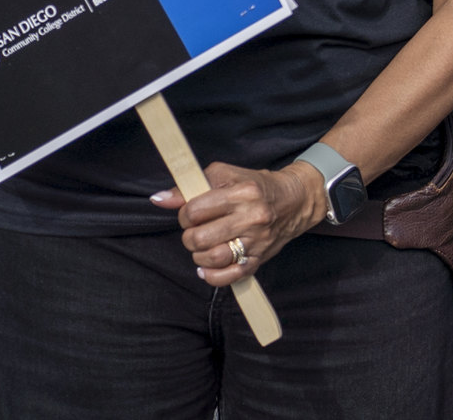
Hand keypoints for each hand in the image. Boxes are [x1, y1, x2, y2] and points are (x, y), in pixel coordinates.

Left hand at [150, 162, 324, 287]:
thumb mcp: (225, 176)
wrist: (294, 200)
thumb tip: (158, 199)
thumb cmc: (256, 186)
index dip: (185, 214)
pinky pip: (230, 277)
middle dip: (189, 236)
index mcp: (242, 193)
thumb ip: (189, 187)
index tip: (191, 213)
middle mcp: (252, 217)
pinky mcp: (260, 259)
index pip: (195, 211)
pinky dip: (212, 276)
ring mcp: (257, 241)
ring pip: (212, 258)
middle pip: (199, 238)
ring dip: (199, 255)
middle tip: (197, 230)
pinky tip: (206, 267)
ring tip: (204, 245)